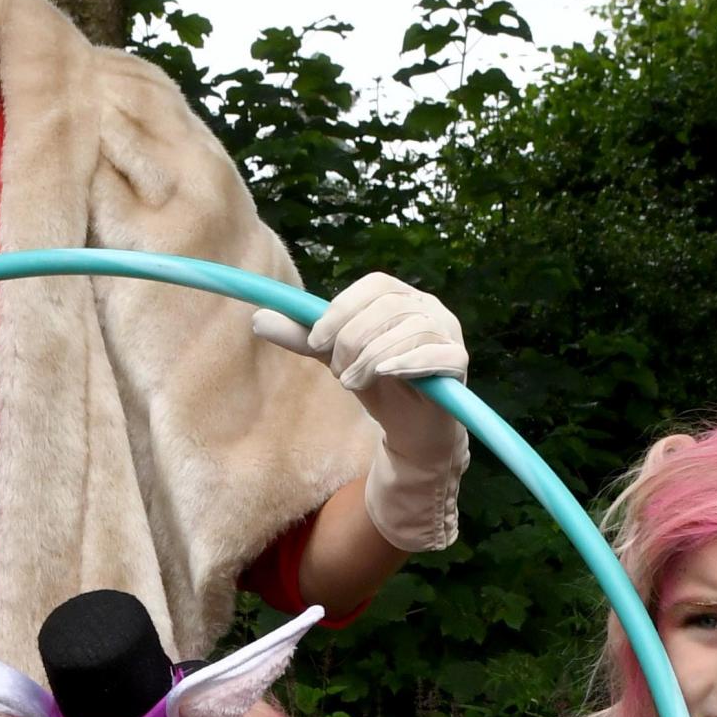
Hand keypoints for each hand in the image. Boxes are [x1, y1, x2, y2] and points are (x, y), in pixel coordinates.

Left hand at [254, 271, 468, 551]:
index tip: (315, 341)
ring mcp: (449, 332)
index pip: (374, 286)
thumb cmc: (378, 386)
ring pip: (407, 331)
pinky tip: (384, 374)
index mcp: (401, 296)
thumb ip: (304, 339)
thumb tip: (258, 319)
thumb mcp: (336, 360)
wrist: (412, 430)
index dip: (341, 309)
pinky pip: (435, 353)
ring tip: (354, 382)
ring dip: (371, 358)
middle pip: (387, 307)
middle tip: (338, 373)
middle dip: (353, 340)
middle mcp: (429, 306)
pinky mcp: (458, 361)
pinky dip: (406, 362)